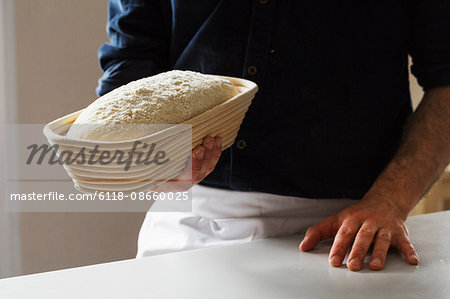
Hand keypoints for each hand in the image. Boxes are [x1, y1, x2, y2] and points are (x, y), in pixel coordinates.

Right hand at [149, 135, 221, 191]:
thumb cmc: (142, 169)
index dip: (194, 163)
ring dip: (211, 153)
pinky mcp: (196, 173)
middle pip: (199, 171)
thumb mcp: (142, 166)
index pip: (186, 176)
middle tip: (208, 140)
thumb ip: (145, 160)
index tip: (197, 150)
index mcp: (168, 184)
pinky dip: (214, 154)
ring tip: (213, 139)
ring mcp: (190, 180)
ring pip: (206, 168)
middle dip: (206, 155)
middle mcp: (181, 185)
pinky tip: (216, 142)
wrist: (145, 175)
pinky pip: (208, 166)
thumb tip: (136, 149)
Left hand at [299, 198, 418, 270]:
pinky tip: (411, 260)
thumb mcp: (336, 220)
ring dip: (379, 253)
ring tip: (374, 266)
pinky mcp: (400, 233)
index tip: (333, 261)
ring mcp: (385, 227)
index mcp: (351, 219)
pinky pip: (406, 242)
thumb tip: (303, 247)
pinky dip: (409, 251)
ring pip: (382, 240)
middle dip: (357, 251)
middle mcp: (369, 222)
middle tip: (352, 266)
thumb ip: (318, 232)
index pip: (343, 234)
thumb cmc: (357, 215)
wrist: (384, 200)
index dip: (338, 247)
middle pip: (362, 237)